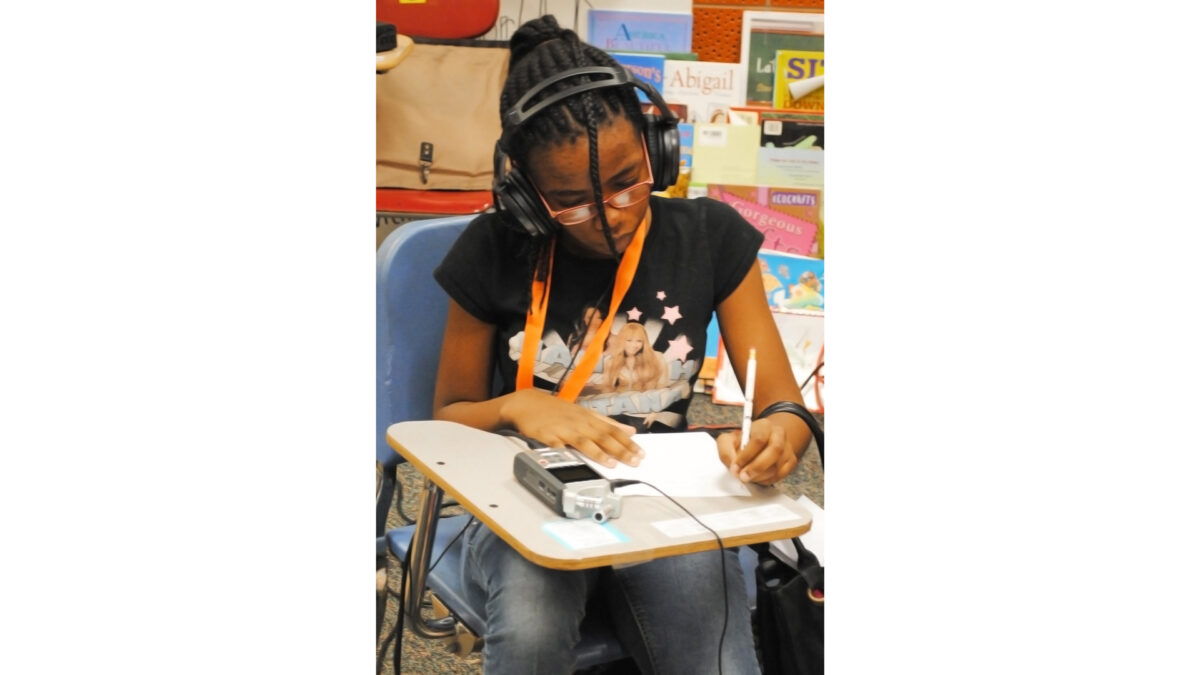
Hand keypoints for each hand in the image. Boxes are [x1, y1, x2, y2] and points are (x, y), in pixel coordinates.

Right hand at [501, 389, 643, 467]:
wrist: (526, 403)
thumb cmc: (556, 410)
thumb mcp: (583, 413)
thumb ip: (606, 422)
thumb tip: (629, 430)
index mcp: (588, 418)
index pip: (613, 430)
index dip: (628, 442)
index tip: (641, 453)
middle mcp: (578, 423)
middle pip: (603, 437)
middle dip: (620, 450)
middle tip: (634, 461)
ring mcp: (563, 429)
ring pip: (584, 441)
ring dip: (598, 453)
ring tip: (611, 463)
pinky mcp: (546, 436)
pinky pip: (558, 446)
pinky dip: (566, 453)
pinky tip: (573, 461)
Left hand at [716, 418, 798, 485]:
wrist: (759, 443)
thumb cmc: (742, 442)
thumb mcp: (728, 441)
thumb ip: (726, 451)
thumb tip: (733, 466)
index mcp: (764, 426)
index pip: (759, 439)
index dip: (746, 455)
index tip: (735, 466)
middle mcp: (779, 434)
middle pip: (775, 450)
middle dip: (757, 467)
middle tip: (743, 477)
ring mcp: (787, 448)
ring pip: (778, 465)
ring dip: (760, 476)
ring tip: (748, 477)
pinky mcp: (790, 461)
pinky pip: (781, 474)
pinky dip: (767, 480)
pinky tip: (758, 478)